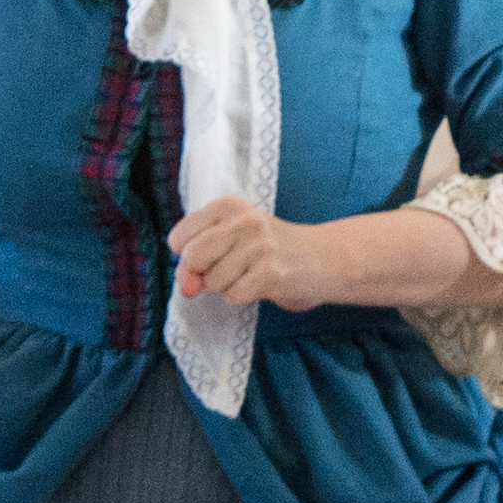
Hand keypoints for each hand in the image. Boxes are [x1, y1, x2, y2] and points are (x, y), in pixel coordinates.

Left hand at [169, 195, 339, 309]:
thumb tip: (186, 287)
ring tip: (250, 273)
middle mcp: (242, 221)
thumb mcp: (233, 238)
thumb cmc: (270, 249)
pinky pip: (233, 296)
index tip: (210, 256)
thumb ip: (200, 258)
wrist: (323, 258)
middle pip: (192, 258)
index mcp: (227, 205)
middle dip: (203, 273)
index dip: (188, 256)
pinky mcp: (270, 274)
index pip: (179, 237)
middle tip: (229, 268)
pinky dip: (242, 296)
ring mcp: (258, 247)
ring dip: (227, 286)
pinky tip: (260, 284)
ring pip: (212, 281)